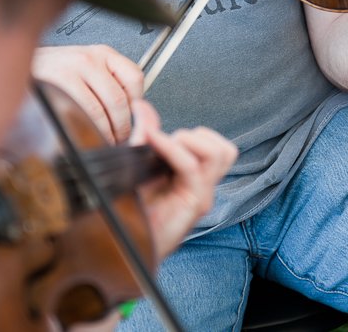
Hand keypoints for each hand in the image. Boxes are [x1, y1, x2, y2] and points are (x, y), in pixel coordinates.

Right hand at [32, 45, 142, 143]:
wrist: (21, 66)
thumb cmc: (54, 71)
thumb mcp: (86, 67)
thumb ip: (107, 83)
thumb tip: (130, 111)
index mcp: (103, 54)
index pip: (135, 77)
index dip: (138, 104)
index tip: (135, 118)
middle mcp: (91, 59)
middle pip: (120, 98)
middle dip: (124, 125)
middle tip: (123, 138)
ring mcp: (75, 69)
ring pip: (106, 107)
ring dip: (111, 132)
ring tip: (109, 141)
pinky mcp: (59, 83)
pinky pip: (86, 112)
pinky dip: (95, 130)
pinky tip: (92, 137)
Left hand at [130, 101, 237, 259]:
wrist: (122, 243)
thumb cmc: (133, 208)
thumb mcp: (138, 163)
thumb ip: (145, 134)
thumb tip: (142, 105)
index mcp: (196, 179)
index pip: (218, 147)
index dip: (192, 134)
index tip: (154, 132)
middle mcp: (204, 188)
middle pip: (225, 149)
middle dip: (195, 137)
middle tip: (167, 145)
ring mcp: (201, 197)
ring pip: (218, 154)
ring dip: (190, 141)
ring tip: (166, 147)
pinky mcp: (193, 207)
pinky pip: (192, 168)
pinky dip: (174, 149)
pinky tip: (154, 143)